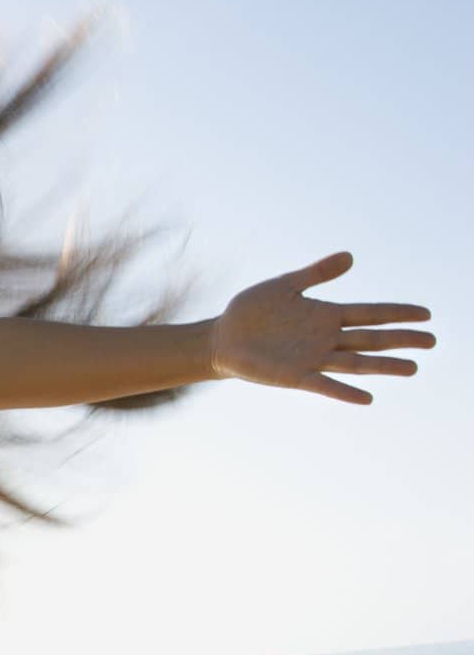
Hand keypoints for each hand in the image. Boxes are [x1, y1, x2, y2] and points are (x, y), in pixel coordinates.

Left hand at [208, 251, 435, 404]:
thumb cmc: (251, 311)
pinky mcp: (294, 376)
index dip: (397, 313)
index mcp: (326, 315)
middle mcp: (326, 338)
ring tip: (412, 368)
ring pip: (356, 362)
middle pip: (371, 338)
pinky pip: (324, 385)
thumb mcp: (285, 285)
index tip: (426, 313)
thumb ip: (316, 273)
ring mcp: (312, 358)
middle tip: (432, 340)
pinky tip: (367, 397)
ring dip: (383, 366)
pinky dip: (344, 391)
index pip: (370, 313)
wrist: (222, 337)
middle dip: (401, 339)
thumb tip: (351, 256)